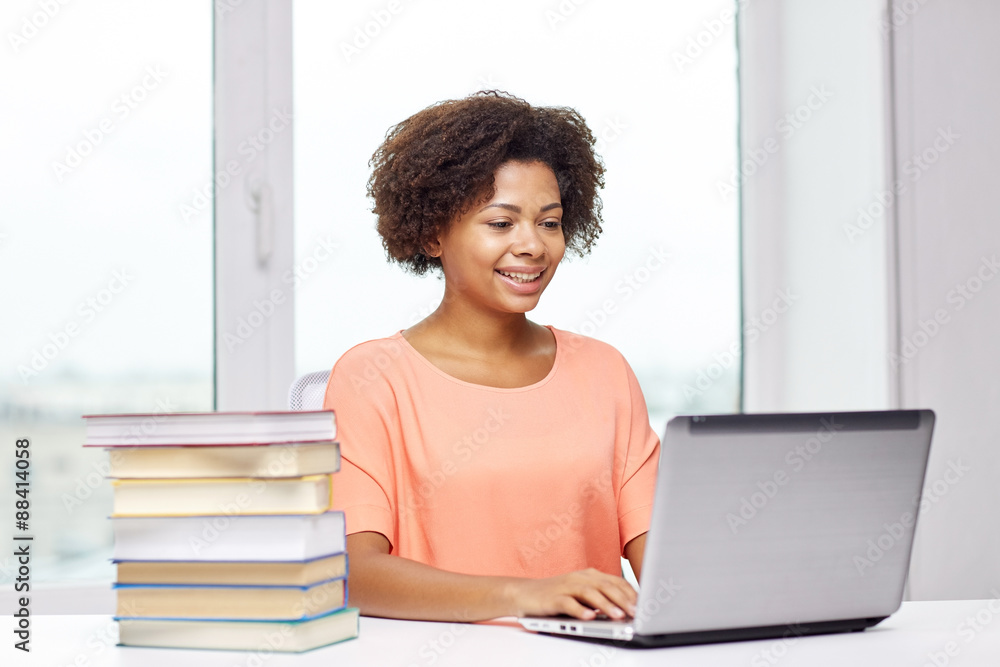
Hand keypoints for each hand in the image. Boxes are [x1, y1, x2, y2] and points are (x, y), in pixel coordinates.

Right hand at [506, 568, 637, 620]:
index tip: (644, 605)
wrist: (524, 593)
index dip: (630, 593)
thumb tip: (624, 610)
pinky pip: (568, 603)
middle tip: (636, 613)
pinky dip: (579, 610)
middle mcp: (579, 577)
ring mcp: (565, 586)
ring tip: (618, 616)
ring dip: (605, 605)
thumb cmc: (556, 595)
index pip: (615, 581)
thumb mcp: (581, 593)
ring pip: (589, 593)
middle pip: (605, 586)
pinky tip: (589, 617)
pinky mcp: (552, 598)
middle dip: (623, 600)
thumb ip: (600, 598)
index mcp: (589, 575)